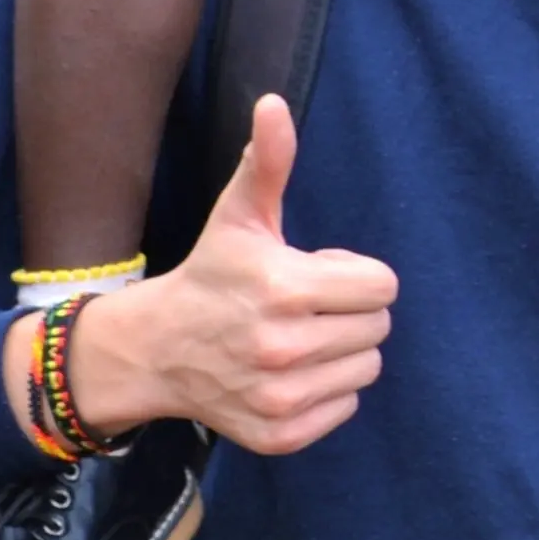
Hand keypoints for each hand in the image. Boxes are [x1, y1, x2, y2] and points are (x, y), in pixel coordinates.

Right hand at [57, 97, 399, 455]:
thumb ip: (268, 161)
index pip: (382, 286)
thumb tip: (274, 103)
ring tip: (297, 337)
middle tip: (304, 306)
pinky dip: (326, 391)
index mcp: (285, 288)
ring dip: (342, 351)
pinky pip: (345, 407)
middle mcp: (284, 349)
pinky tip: (289, 372)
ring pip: (367, 368)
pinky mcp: (279, 436)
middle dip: (349, 311)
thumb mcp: (238, 216)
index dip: (353, 274)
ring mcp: (281, 398)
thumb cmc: (211, 276)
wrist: (156, 350)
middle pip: (378, 327)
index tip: (314, 272)